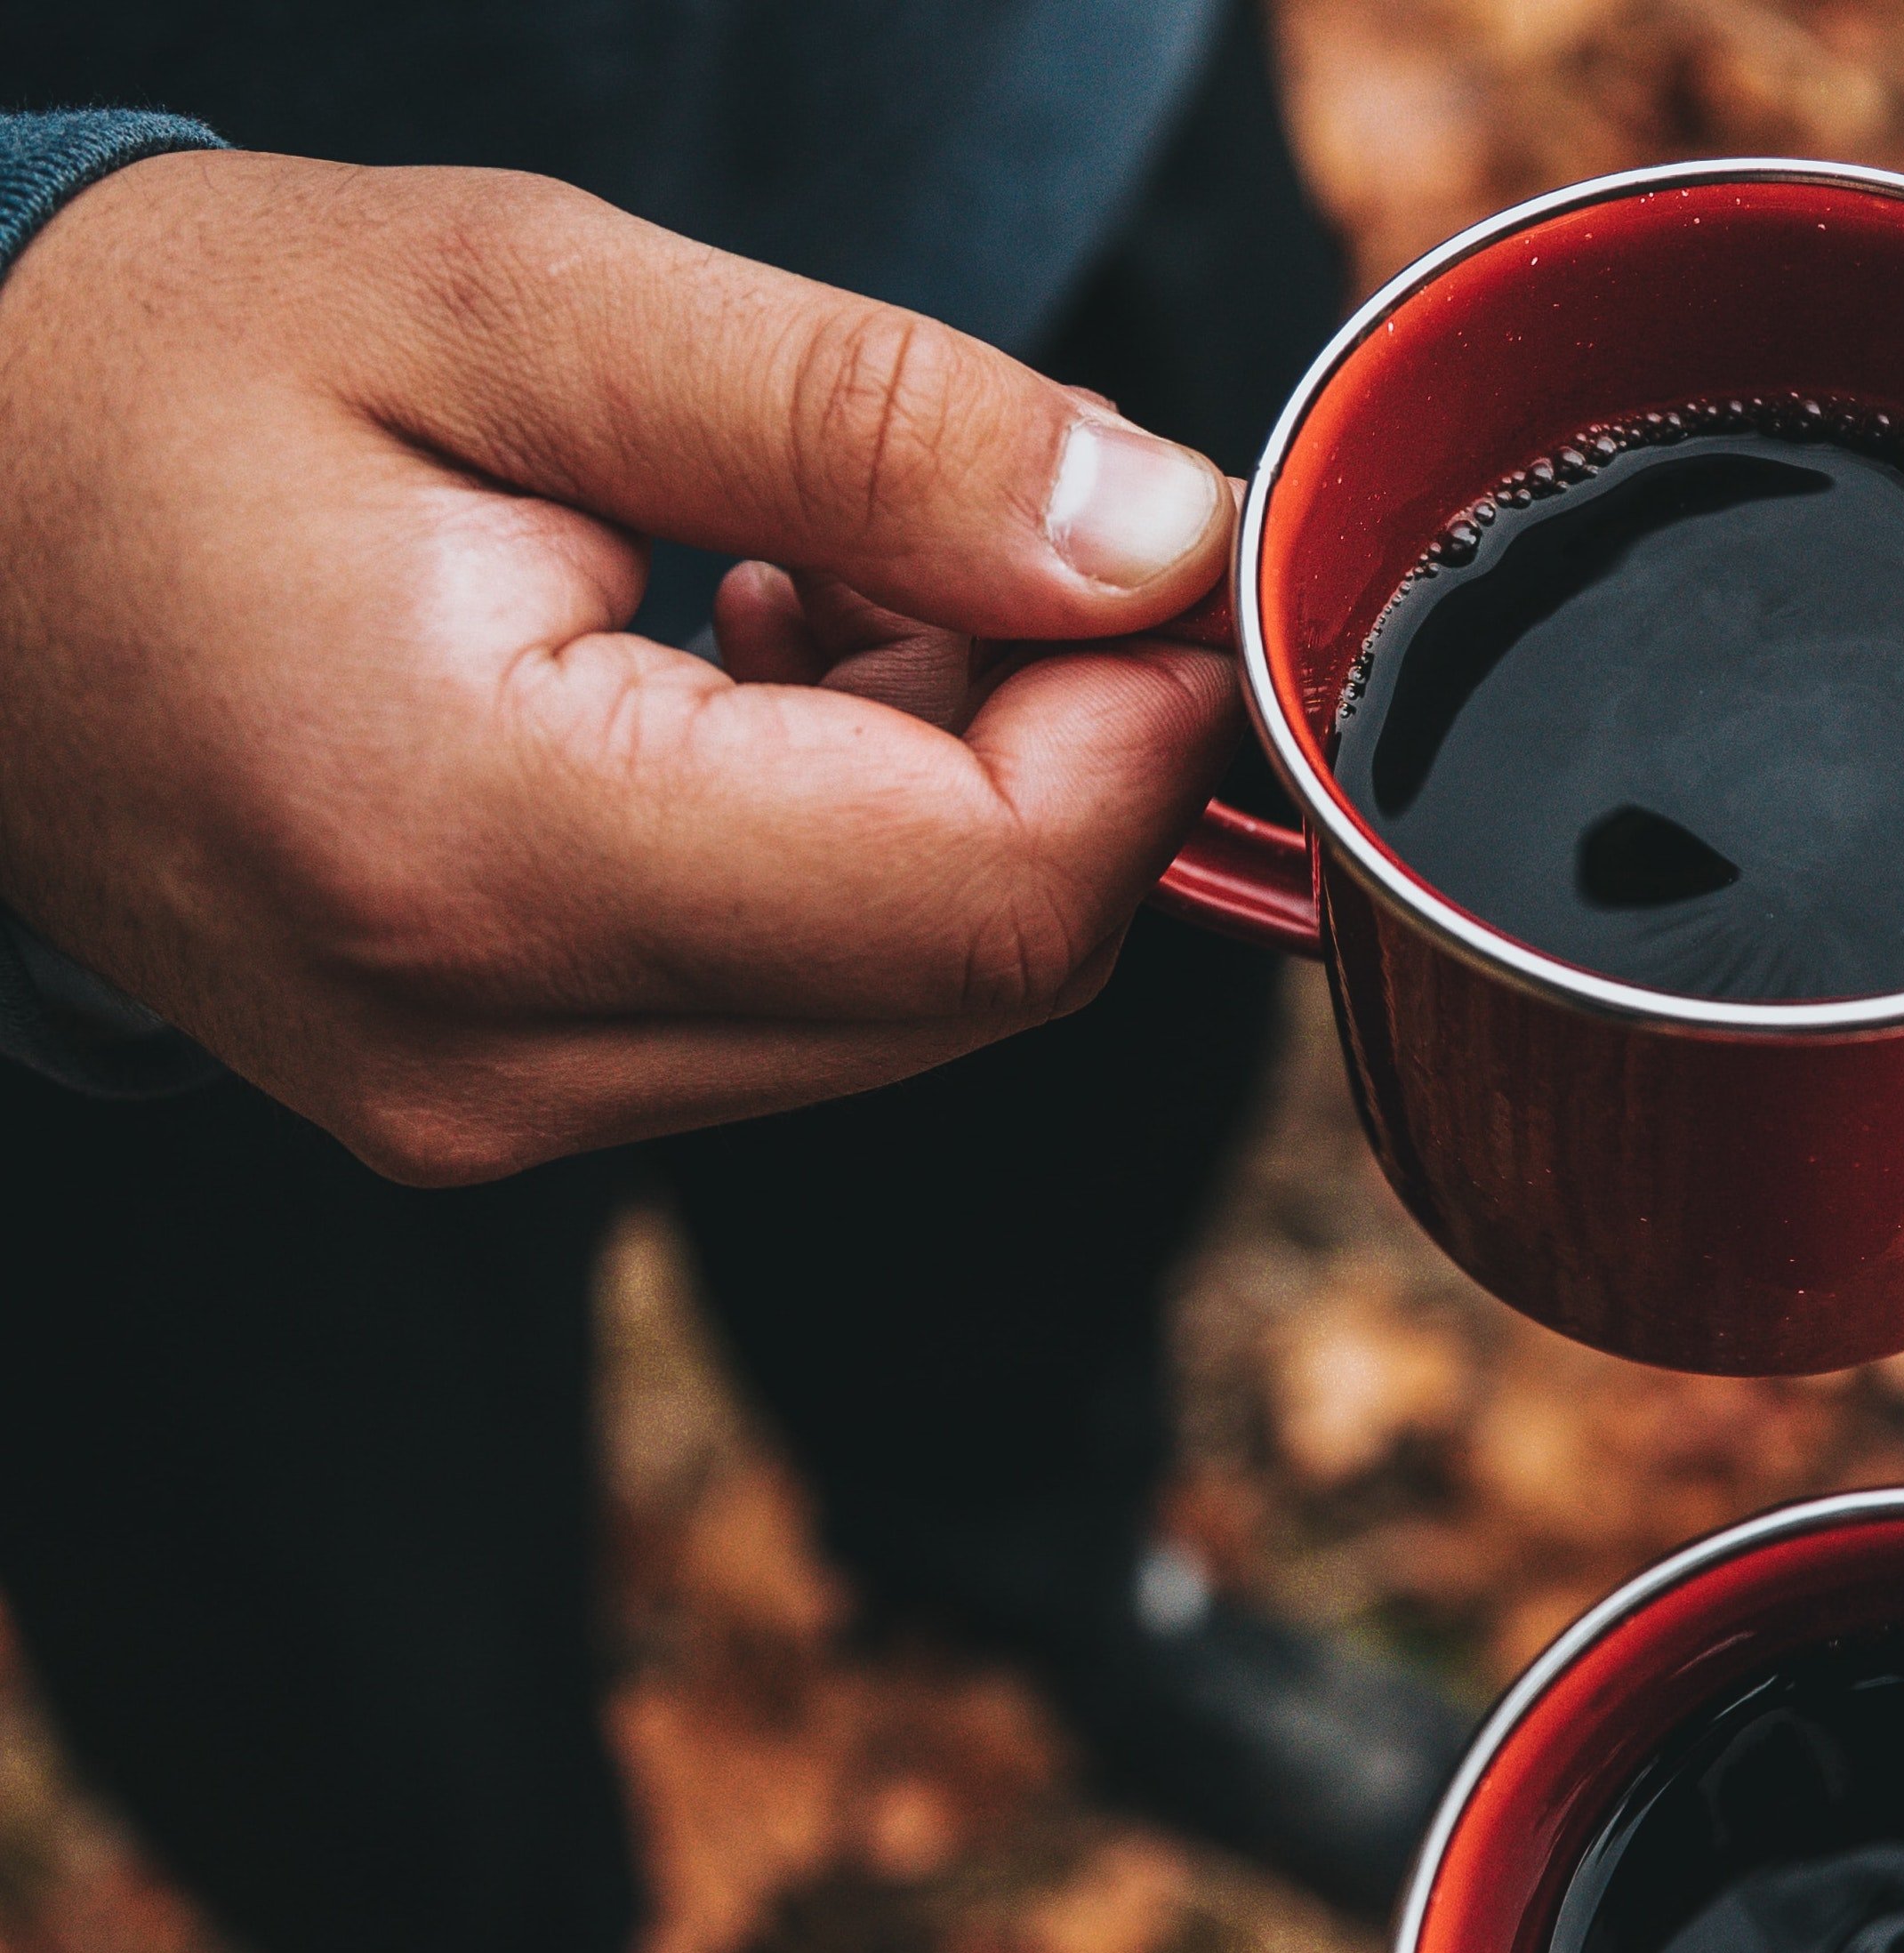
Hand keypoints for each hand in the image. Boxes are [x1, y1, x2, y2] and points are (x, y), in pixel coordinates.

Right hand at [0, 150, 1245, 1181]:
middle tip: (976, 524)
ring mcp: (485, 1110)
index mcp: (471, 849)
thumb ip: (866, 424)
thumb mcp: (517, 305)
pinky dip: (848, 847)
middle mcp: (486, 1051)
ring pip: (913, 1002)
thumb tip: (1159, 538)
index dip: (1142, 723)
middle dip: (1060, 746)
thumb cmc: (159, 374)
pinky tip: (737, 670)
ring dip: (952, 791)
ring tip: (799, 572)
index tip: (1157, 549)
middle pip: (979, 969)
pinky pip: (801, 1010)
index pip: (984, 893)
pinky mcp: (496, 1105)